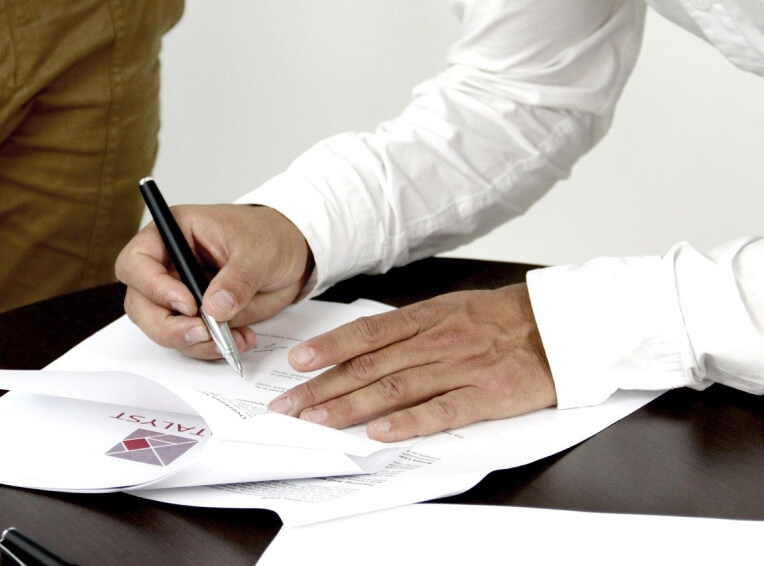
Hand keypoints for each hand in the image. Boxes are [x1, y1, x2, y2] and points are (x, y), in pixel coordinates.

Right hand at [116, 204, 312, 358]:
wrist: (292, 254)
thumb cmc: (270, 236)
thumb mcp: (259, 251)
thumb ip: (237, 279)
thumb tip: (214, 308)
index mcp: (174, 234)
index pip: (137, 263)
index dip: (154, 287)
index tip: (188, 304)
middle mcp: (169, 266)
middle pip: (141, 305)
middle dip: (168, 326)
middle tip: (203, 333)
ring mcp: (181, 294)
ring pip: (163, 329)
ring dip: (194, 342)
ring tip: (232, 339)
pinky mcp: (197, 317)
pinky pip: (192, 340)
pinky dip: (212, 347)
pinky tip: (240, 340)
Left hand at [268, 283, 556, 440]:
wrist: (558, 326)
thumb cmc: (503, 318)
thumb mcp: (453, 307)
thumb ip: (413, 326)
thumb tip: (370, 343)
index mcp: (428, 317)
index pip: (368, 334)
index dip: (329, 348)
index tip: (297, 363)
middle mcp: (437, 341)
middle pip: (370, 365)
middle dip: (325, 386)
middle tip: (291, 404)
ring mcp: (459, 368)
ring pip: (395, 388)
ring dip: (351, 406)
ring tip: (318, 421)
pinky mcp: (484, 396)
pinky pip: (440, 411)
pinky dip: (408, 423)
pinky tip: (379, 433)